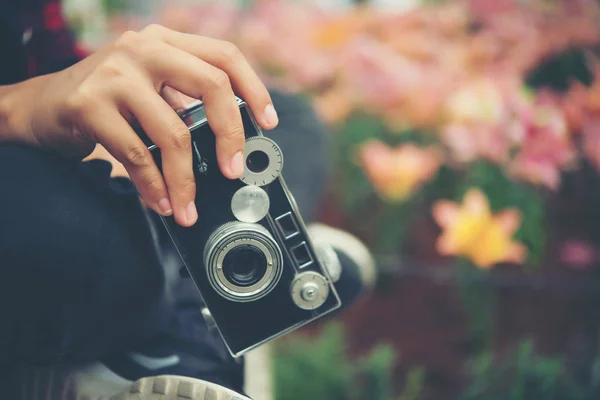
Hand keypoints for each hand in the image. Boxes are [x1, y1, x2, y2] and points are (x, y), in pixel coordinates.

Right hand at [26, 25, 278, 226]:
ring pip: (174, 133)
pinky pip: (137, 155)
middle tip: (233, 170)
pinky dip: (154, 186)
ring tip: (187, 207)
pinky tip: (161, 203)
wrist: (40, 107)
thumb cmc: (105, 102)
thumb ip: (184, 102)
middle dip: (231, 134)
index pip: (225, 56)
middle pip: (212, 85)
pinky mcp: (89, 104)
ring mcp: (114, 73)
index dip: (254, 89)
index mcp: (165, 42)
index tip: (268, 123)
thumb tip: (229, 144)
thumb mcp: (150, 89)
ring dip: (185, 180)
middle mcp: (143, 49)